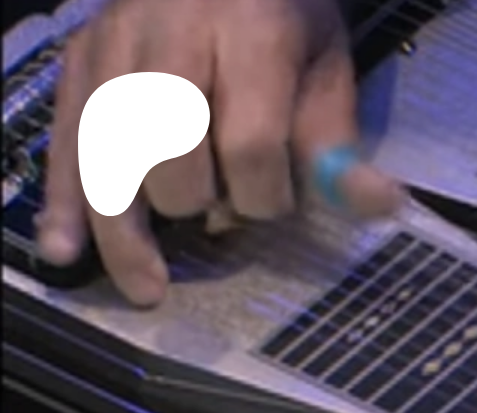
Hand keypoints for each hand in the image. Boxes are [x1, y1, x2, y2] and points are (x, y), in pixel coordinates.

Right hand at [39, 0, 402, 305]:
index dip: (265, 193)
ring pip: (104, 151)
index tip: (276, 205)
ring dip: (123, 228)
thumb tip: (379, 206)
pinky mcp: (78, 62)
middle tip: (219, 214)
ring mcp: (114, 46)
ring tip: (149, 286)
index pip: (249, 140)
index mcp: (249, 31)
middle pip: (166, 148)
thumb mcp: (326, 70)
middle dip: (194, 200)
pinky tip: (65, 250)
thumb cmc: (283, 21)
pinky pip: (62, 139)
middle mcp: (169, 33)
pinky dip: (63, 202)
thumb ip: (336, 143)